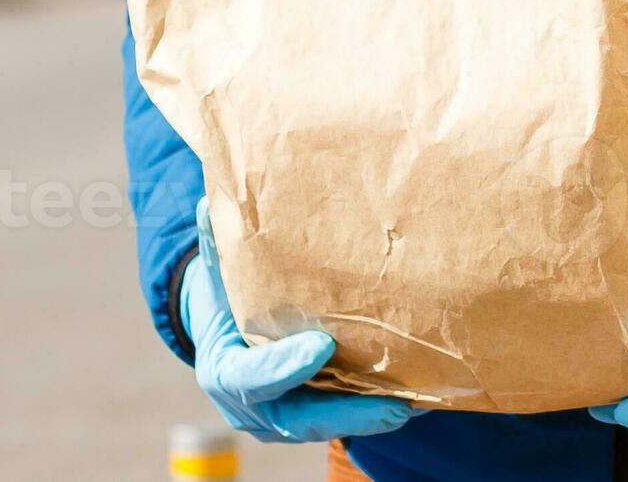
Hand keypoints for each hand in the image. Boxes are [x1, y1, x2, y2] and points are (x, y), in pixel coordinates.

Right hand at [183, 198, 416, 442]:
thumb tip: (213, 203)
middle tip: (394, 405)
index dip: (284, 366)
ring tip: (413, 404)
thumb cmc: (224, 295)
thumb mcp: (215, 272)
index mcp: (223, 373)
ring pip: (327, 424)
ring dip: (370, 416)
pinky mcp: (309, 418)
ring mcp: (282, 420)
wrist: (225, 330)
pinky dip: (373, 410)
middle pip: (299, 418)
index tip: (324, 345)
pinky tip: (414, 398)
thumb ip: (217, 245)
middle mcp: (253, 408)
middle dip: (347, 413)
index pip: (251, 378)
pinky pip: (341, 418)